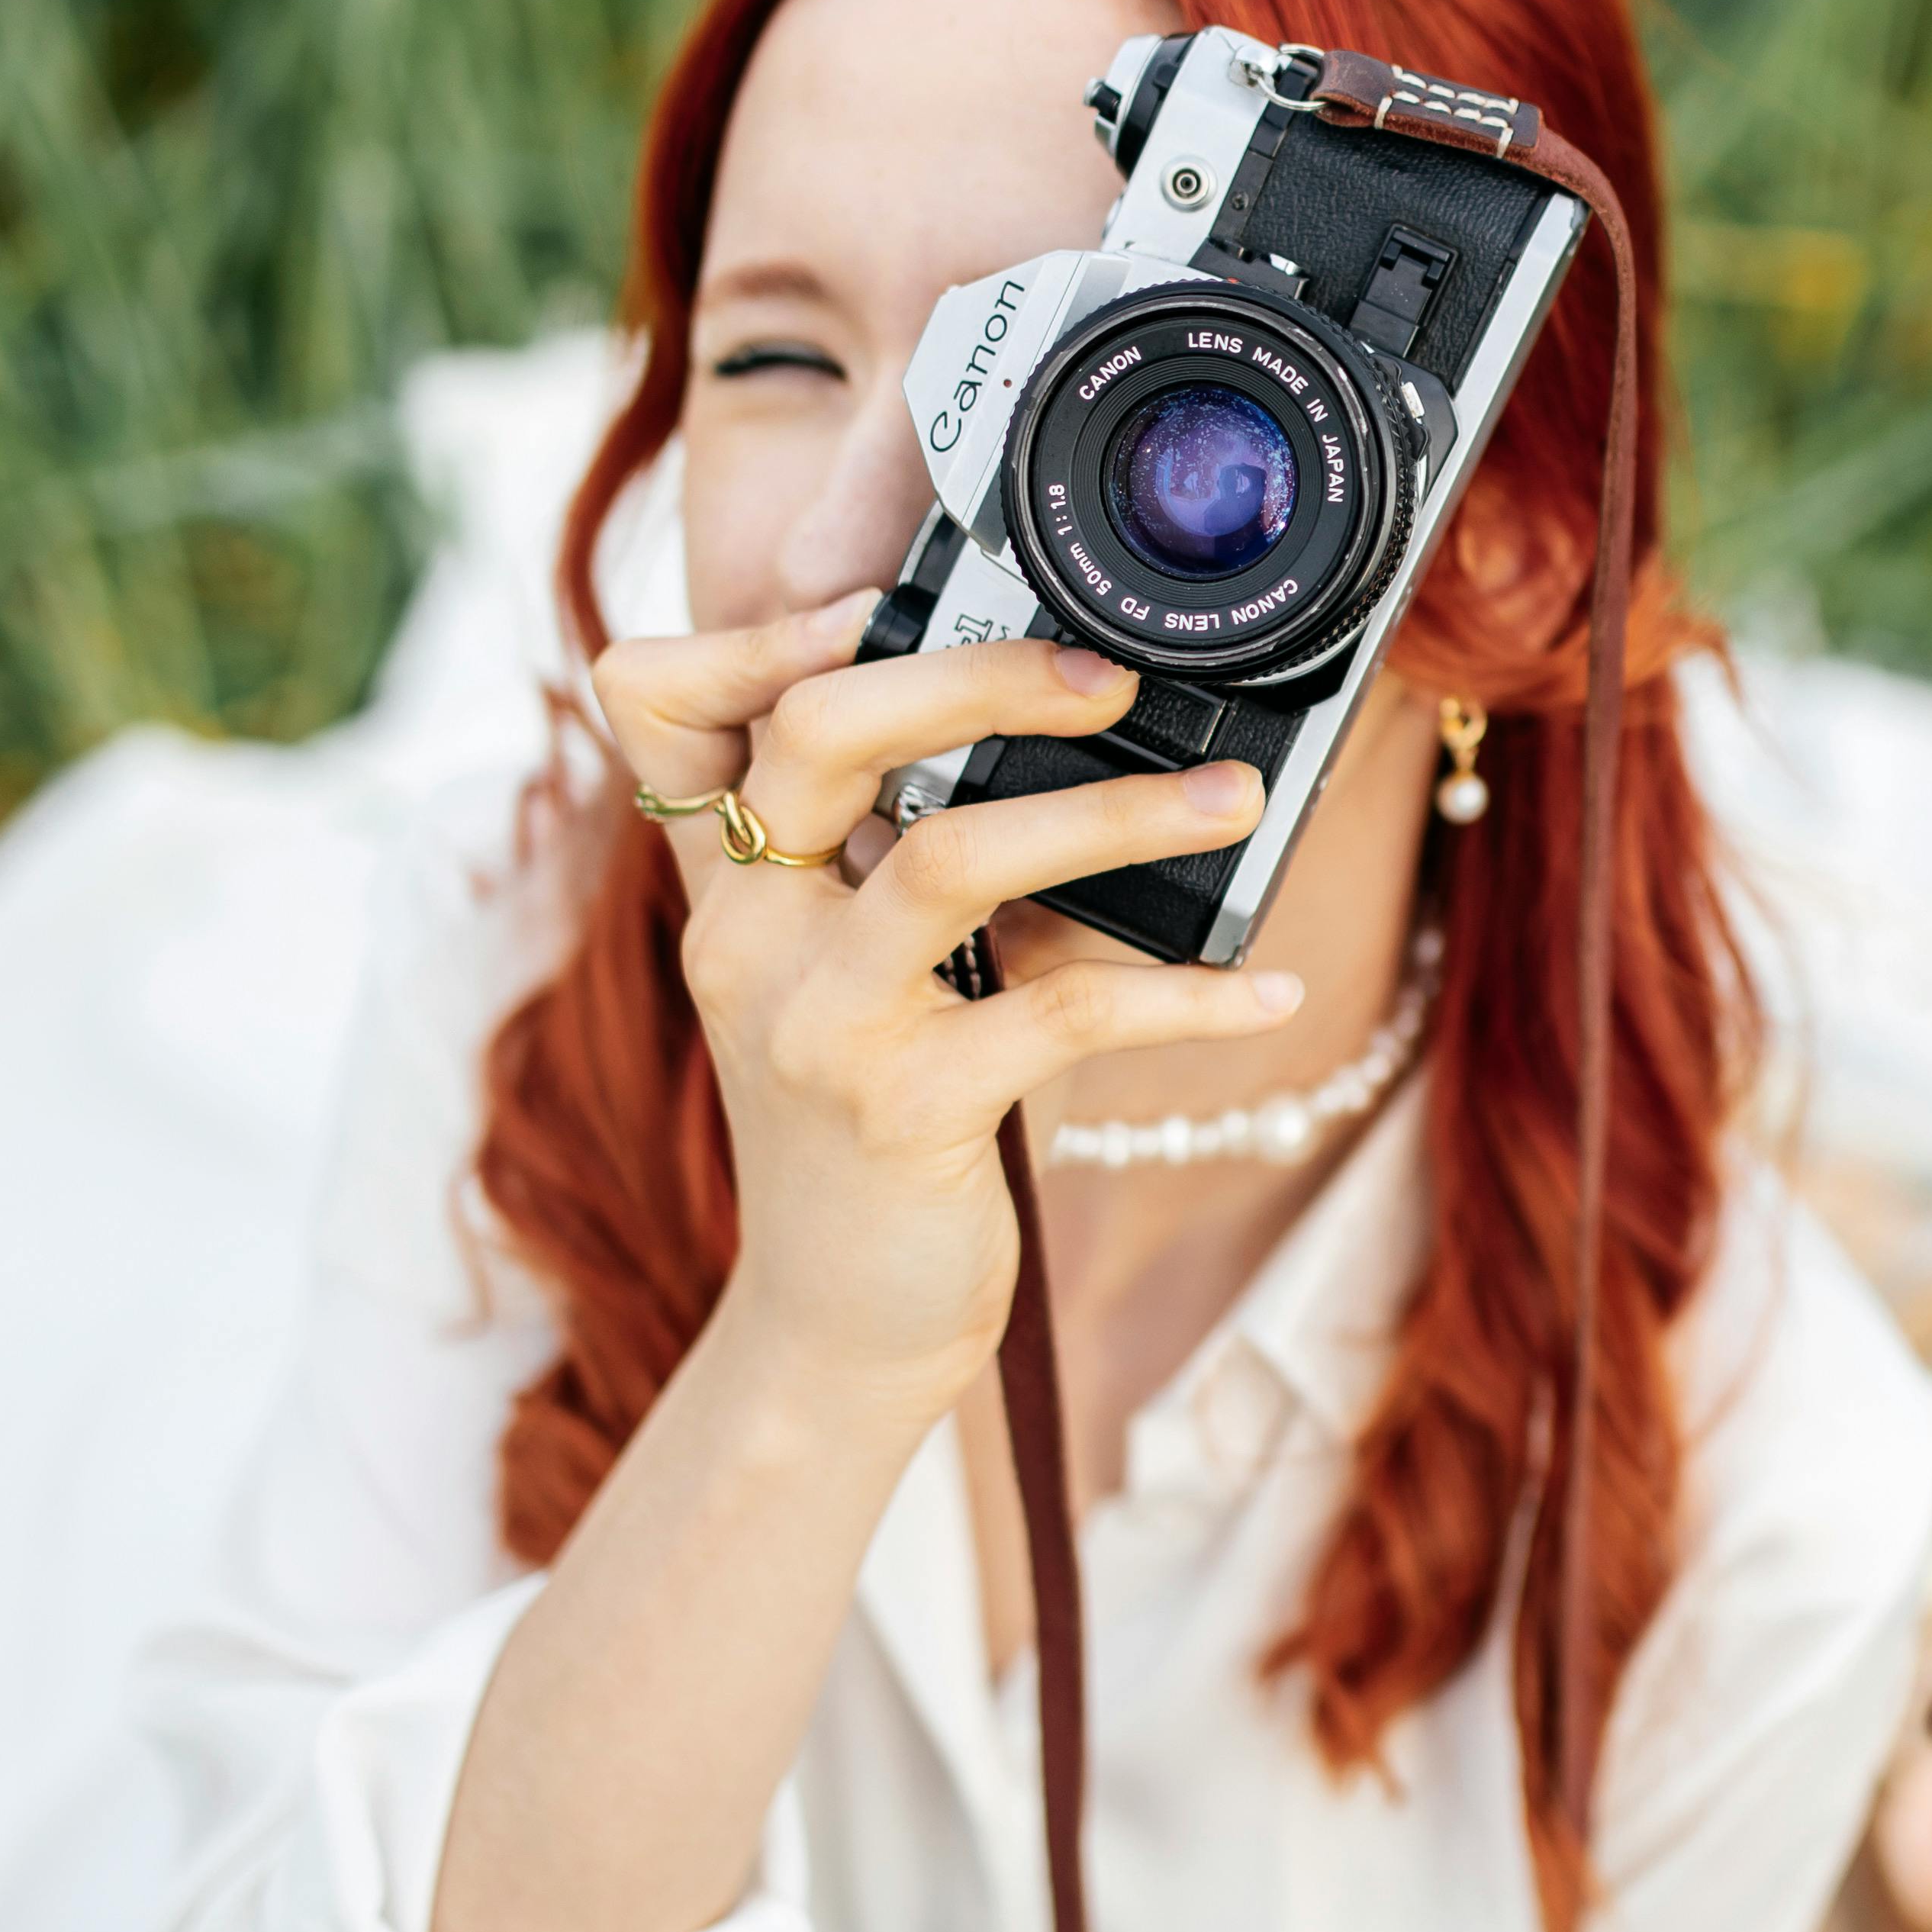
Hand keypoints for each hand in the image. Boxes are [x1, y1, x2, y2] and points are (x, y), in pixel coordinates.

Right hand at [598, 597, 1304, 1412]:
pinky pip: (1065, 1010)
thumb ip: (916, 865)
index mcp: (729, 890)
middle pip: (819, 730)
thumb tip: (1084, 744)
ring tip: (1233, 797)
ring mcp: (821, 1025)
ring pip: (952, 851)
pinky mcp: (908, 1113)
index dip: (755, 630)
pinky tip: (1269, 995)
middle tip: (1107, 672)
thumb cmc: (872, 1133)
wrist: (838, 1327)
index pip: (662, 705)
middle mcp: (750, 939)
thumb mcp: (860, 981)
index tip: (883, 604)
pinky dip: (1188, 995)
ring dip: (1117, 813)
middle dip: (973, 671)